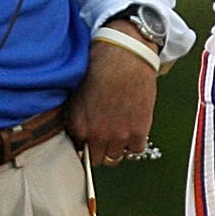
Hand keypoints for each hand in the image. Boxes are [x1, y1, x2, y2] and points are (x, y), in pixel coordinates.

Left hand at [70, 35, 159, 163]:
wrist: (125, 55)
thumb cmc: (99, 67)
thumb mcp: (76, 94)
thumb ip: (75, 118)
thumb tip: (77, 133)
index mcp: (78, 126)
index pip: (78, 151)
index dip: (85, 144)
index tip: (90, 139)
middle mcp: (97, 135)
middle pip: (97, 159)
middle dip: (100, 149)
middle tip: (105, 138)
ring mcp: (119, 135)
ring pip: (115, 158)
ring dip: (116, 147)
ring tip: (118, 132)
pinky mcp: (139, 130)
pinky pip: (136, 150)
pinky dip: (134, 143)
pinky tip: (132, 129)